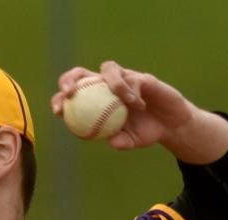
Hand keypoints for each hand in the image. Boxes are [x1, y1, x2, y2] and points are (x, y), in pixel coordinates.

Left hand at [50, 61, 227, 162]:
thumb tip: (111, 142)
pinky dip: (132, 91)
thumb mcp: (132, 141)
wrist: (170, 124)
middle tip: (70, 92)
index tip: (58, 111)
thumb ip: (121, 141)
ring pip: (109, 69)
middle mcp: (106, 85)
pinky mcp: (141, 76)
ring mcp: (124, 78)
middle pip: (81, 73)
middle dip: (70, 78)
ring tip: (122, 100)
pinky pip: (133, 78)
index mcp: (96, 100)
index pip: (73, 95)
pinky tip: (137, 104)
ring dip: (112, 83)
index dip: (60, 99)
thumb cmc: (145, 132)